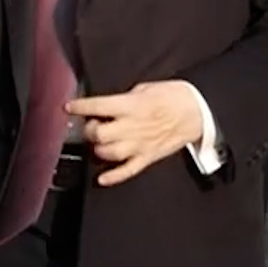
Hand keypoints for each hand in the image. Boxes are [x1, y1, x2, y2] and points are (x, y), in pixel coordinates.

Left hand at [67, 80, 201, 186]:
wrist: (198, 112)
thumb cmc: (173, 96)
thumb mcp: (146, 88)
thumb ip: (125, 99)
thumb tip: (108, 106)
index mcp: (132, 105)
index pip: (99, 106)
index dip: (81, 107)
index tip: (69, 107)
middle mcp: (133, 126)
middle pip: (100, 134)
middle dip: (90, 130)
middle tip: (92, 125)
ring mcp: (140, 144)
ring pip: (109, 153)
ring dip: (99, 149)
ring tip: (100, 142)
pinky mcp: (148, 157)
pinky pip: (127, 171)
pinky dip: (113, 177)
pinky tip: (102, 178)